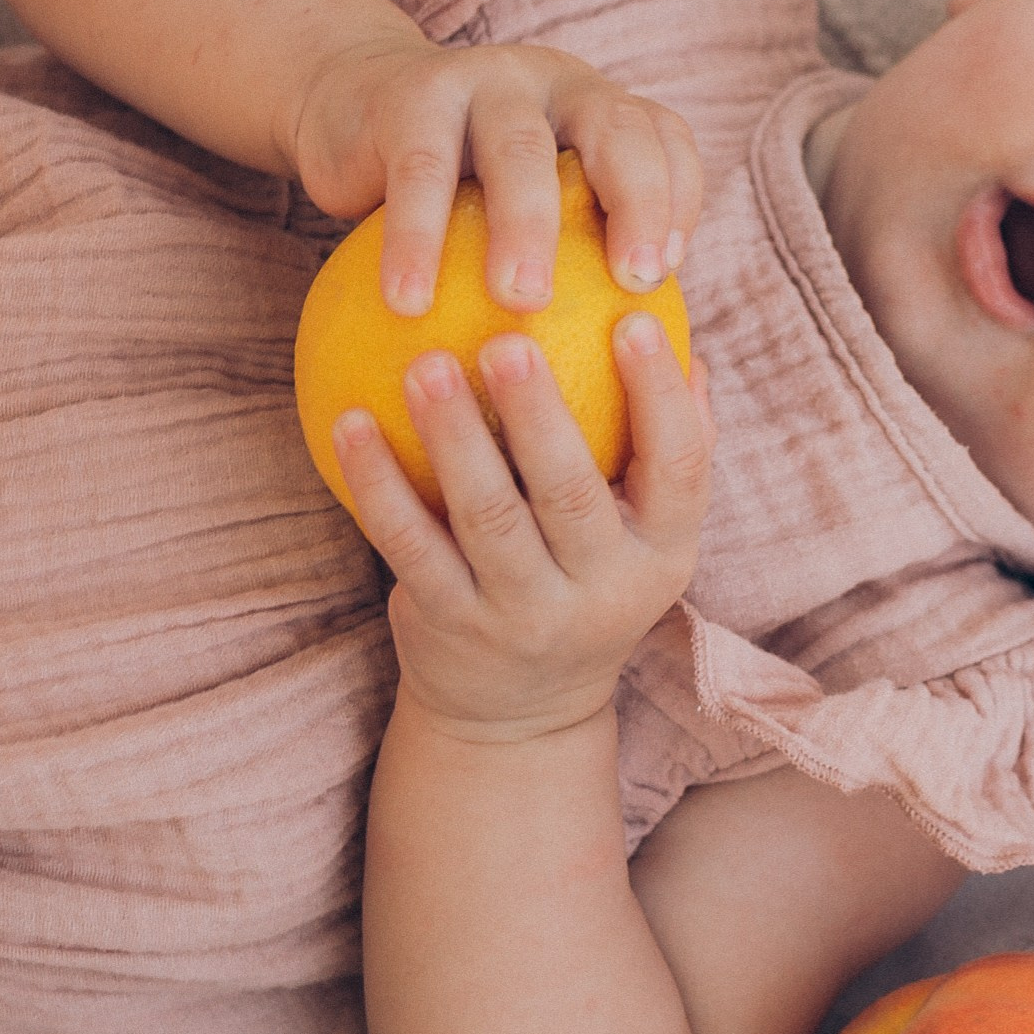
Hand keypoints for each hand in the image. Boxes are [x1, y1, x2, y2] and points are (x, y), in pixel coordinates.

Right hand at [289, 34, 702, 318]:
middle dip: (637, 202)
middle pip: (615, 129)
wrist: (349, 108)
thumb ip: (578, 259)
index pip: (665, 138)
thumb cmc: (457, 191)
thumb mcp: (524, 207)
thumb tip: (633, 373)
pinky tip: (410, 303)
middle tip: (634, 283)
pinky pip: (420, 171)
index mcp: (598, 110)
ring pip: (518, 148)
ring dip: (526, 226)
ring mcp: (484, 80)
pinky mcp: (411, 96)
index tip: (666, 277)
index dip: (680, 200)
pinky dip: (416, 238)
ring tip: (522, 301)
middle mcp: (554, 83)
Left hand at [335, 311, 710, 741]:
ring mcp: (521, 614)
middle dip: (539, 415)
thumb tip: (678, 331)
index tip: (634, 317)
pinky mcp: (449, 623)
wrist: (520, 716)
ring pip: (485, 518)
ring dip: (452, 437)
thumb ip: (665, 445)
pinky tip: (352, 421)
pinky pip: (408, 544)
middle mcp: (600, 591)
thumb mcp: (647, 535)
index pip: (681, 470)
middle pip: (571, 495)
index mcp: (662, 555)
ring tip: (422, 364)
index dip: (662, 395)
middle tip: (506, 339)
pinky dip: (377, 483)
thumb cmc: (589, 584)